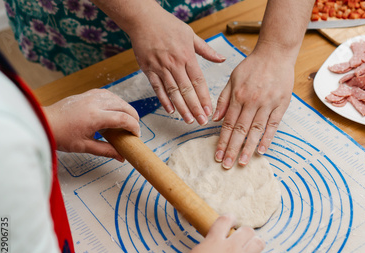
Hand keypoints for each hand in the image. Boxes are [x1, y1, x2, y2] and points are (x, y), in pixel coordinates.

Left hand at [44, 89, 139, 160]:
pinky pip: (106, 94)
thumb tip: (121, 157)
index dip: (134, 127)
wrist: (44, 123)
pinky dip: (115, 100)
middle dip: (133, 116)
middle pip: (123, 106)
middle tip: (135, 128)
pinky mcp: (86, 94)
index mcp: (95, 117)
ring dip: (125, 107)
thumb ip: (106, 151)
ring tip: (127, 118)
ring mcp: (90, 97)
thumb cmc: (61, 135)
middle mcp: (94, 104)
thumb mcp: (85, 147)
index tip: (136, 135)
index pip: (123, 119)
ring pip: (116, 98)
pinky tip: (115, 108)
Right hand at [128, 8, 225, 125]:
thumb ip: (206, 50)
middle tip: (201, 121)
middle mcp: (174, 63)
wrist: (143, 19)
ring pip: (173, 91)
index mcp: (187, 56)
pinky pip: (157, 88)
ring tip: (188, 120)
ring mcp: (160, 67)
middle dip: (195, 107)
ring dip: (181, 108)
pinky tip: (171, 110)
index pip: (198, 81)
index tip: (210, 110)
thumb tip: (222, 59)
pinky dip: (164, 100)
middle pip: (187, 90)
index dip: (204, 97)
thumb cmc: (168, 25)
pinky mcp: (148, 69)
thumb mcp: (190, 34)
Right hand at [176, 215, 274, 252]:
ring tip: (256, 246)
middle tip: (244, 238)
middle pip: (247, 231)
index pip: (225, 221)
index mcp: (215, 240)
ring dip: (258, 243)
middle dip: (247, 233)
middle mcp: (231, 248)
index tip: (232, 219)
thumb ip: (206, 248)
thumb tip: (211, 248)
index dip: (230, 218)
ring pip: (258, 243)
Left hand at [212, 50, 294, 168]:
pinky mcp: (281, 105)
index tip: (218, 155)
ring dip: (249, 148)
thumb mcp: (233, 78)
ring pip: (256, 130)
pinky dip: (267, 138)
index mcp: (238, 96)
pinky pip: (273, 125)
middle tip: (227, 165)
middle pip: (241, 130)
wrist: (275, 54)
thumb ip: (224, 99)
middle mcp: (252, 102)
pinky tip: (262, 150)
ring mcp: (267, 104)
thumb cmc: (252, 66)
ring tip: (243, 162)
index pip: (229, 124)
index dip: (222, 141)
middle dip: (232, 149)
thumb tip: (215, 118)